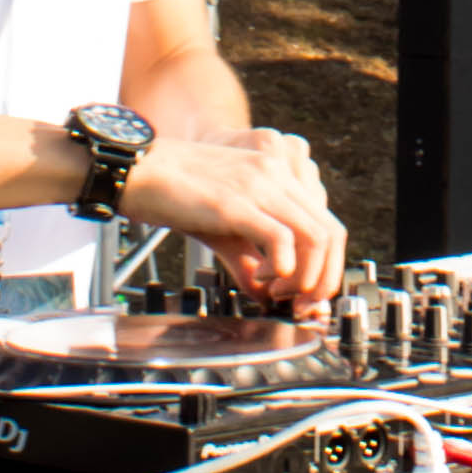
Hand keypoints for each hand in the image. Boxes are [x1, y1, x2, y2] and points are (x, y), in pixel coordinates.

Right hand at [126, 126, 345, 313]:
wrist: (139, 169)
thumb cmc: (177, 195)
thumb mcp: (225, 226)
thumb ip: (252, 258)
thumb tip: (269, 296)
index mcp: (279, 176)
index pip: (328, 224)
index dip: (328, 267)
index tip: (306, 295)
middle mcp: (276, 175)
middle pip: (331, 234)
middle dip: (323, 280)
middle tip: (301, 303)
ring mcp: (259, 185)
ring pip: (316, 237)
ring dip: (306, 278)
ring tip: (279, 293)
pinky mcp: (236, 201)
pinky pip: (281, 239)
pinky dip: (281, 269)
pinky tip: (259, 278)